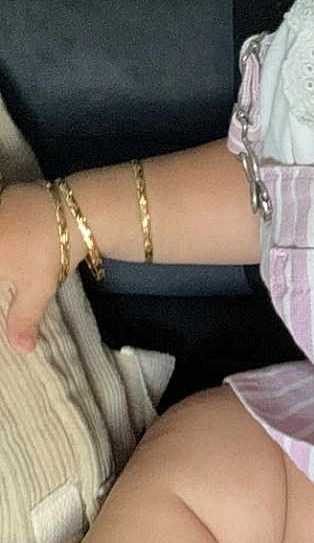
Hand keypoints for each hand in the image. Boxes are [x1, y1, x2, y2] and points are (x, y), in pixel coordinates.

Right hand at [0, 182, 64, 352]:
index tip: (8, 281)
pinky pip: (2, 212)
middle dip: (4, 269)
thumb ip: (23, 319)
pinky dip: (5, 227)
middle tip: (12, 275)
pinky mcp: (7, 193)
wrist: (76, 210)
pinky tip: (15, 233)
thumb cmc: (52, 253)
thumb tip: (22, 349)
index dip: (3, 279)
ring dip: (5, 247)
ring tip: (15, 255)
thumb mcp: (37, 290)